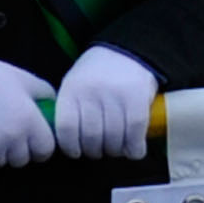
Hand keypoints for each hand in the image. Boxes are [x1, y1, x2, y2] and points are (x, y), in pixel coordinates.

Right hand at [0, 55, 58, 167]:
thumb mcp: (28, 80)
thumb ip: (46, 96)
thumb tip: (55, 109)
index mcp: (29, 122)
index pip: (45, 151)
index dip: (40, 147)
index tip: (34, 142)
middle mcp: (12, 138)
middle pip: (21, 160)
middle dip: (18, 151)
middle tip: (10, 136)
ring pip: (0, 162)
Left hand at [52, 45, 160, 159]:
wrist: (127, 51)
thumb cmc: (96, 73)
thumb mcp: (75, 84)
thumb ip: (71, 110)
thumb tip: (71, 144)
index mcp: (71, 90)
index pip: (66, 129)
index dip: (70, 147)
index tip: (76, 152)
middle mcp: (92, 92)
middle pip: (91, 137)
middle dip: (95, 151)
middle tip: (99, 150)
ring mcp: (115, 96)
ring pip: (113, 139)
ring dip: (115, 151)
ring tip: (116, 148)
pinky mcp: (137, 100)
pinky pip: (134, 134)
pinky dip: (134, 149)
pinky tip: (134, 149)